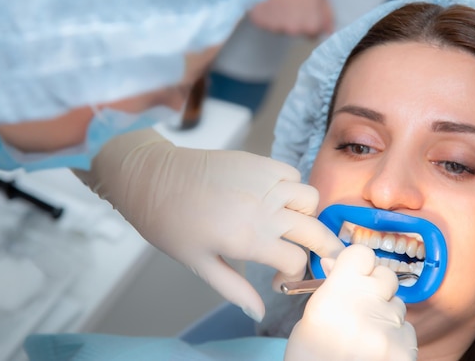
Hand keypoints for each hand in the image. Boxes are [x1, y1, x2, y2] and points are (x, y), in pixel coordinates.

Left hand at [76, 128, 343, 320]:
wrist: (153, 179)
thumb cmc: (172, 226)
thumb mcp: (200, 264)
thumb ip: (235, 289)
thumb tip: (259, 312)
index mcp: (249, 240)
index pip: (296, 261)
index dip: (292, 274)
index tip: (278, 276)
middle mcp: (265, 209)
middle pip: (315, 231)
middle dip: (321, 247)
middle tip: (315, 252)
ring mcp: (265, 182)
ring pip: (310, 199)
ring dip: (306, 214)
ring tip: (290, 222)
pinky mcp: (259, 162)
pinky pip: (293, 174)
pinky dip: (292, 187)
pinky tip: (275, 197)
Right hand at [248, 0, 332, 37]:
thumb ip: (326, 14)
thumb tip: (329, 30)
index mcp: (311, 24)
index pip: (313, 34)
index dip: (309, 20)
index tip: (305, 7)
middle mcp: (294, 30)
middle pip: (295, 30)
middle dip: (294, 19)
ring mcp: (275, 27)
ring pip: (279, 27)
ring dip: (279, 16)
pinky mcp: (260, 22)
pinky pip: (265, 21)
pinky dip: (266, 13)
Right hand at [285, 245, 416, 359]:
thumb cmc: (310, 358)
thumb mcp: (311, 318)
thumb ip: (331, 288)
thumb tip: (337, 262)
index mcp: (337, 295)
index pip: (362, 254)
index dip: (359, 263)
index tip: (354, 272)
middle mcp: (366, 307)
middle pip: (386, 276)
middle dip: (376, 286)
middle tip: (361, 305)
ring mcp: (390, 331)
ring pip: (398, 305)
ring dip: (386, 315)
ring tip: (365, 336)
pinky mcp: (406, 352)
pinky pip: (408, 331)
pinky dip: (396, 339)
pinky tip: (377, 351)